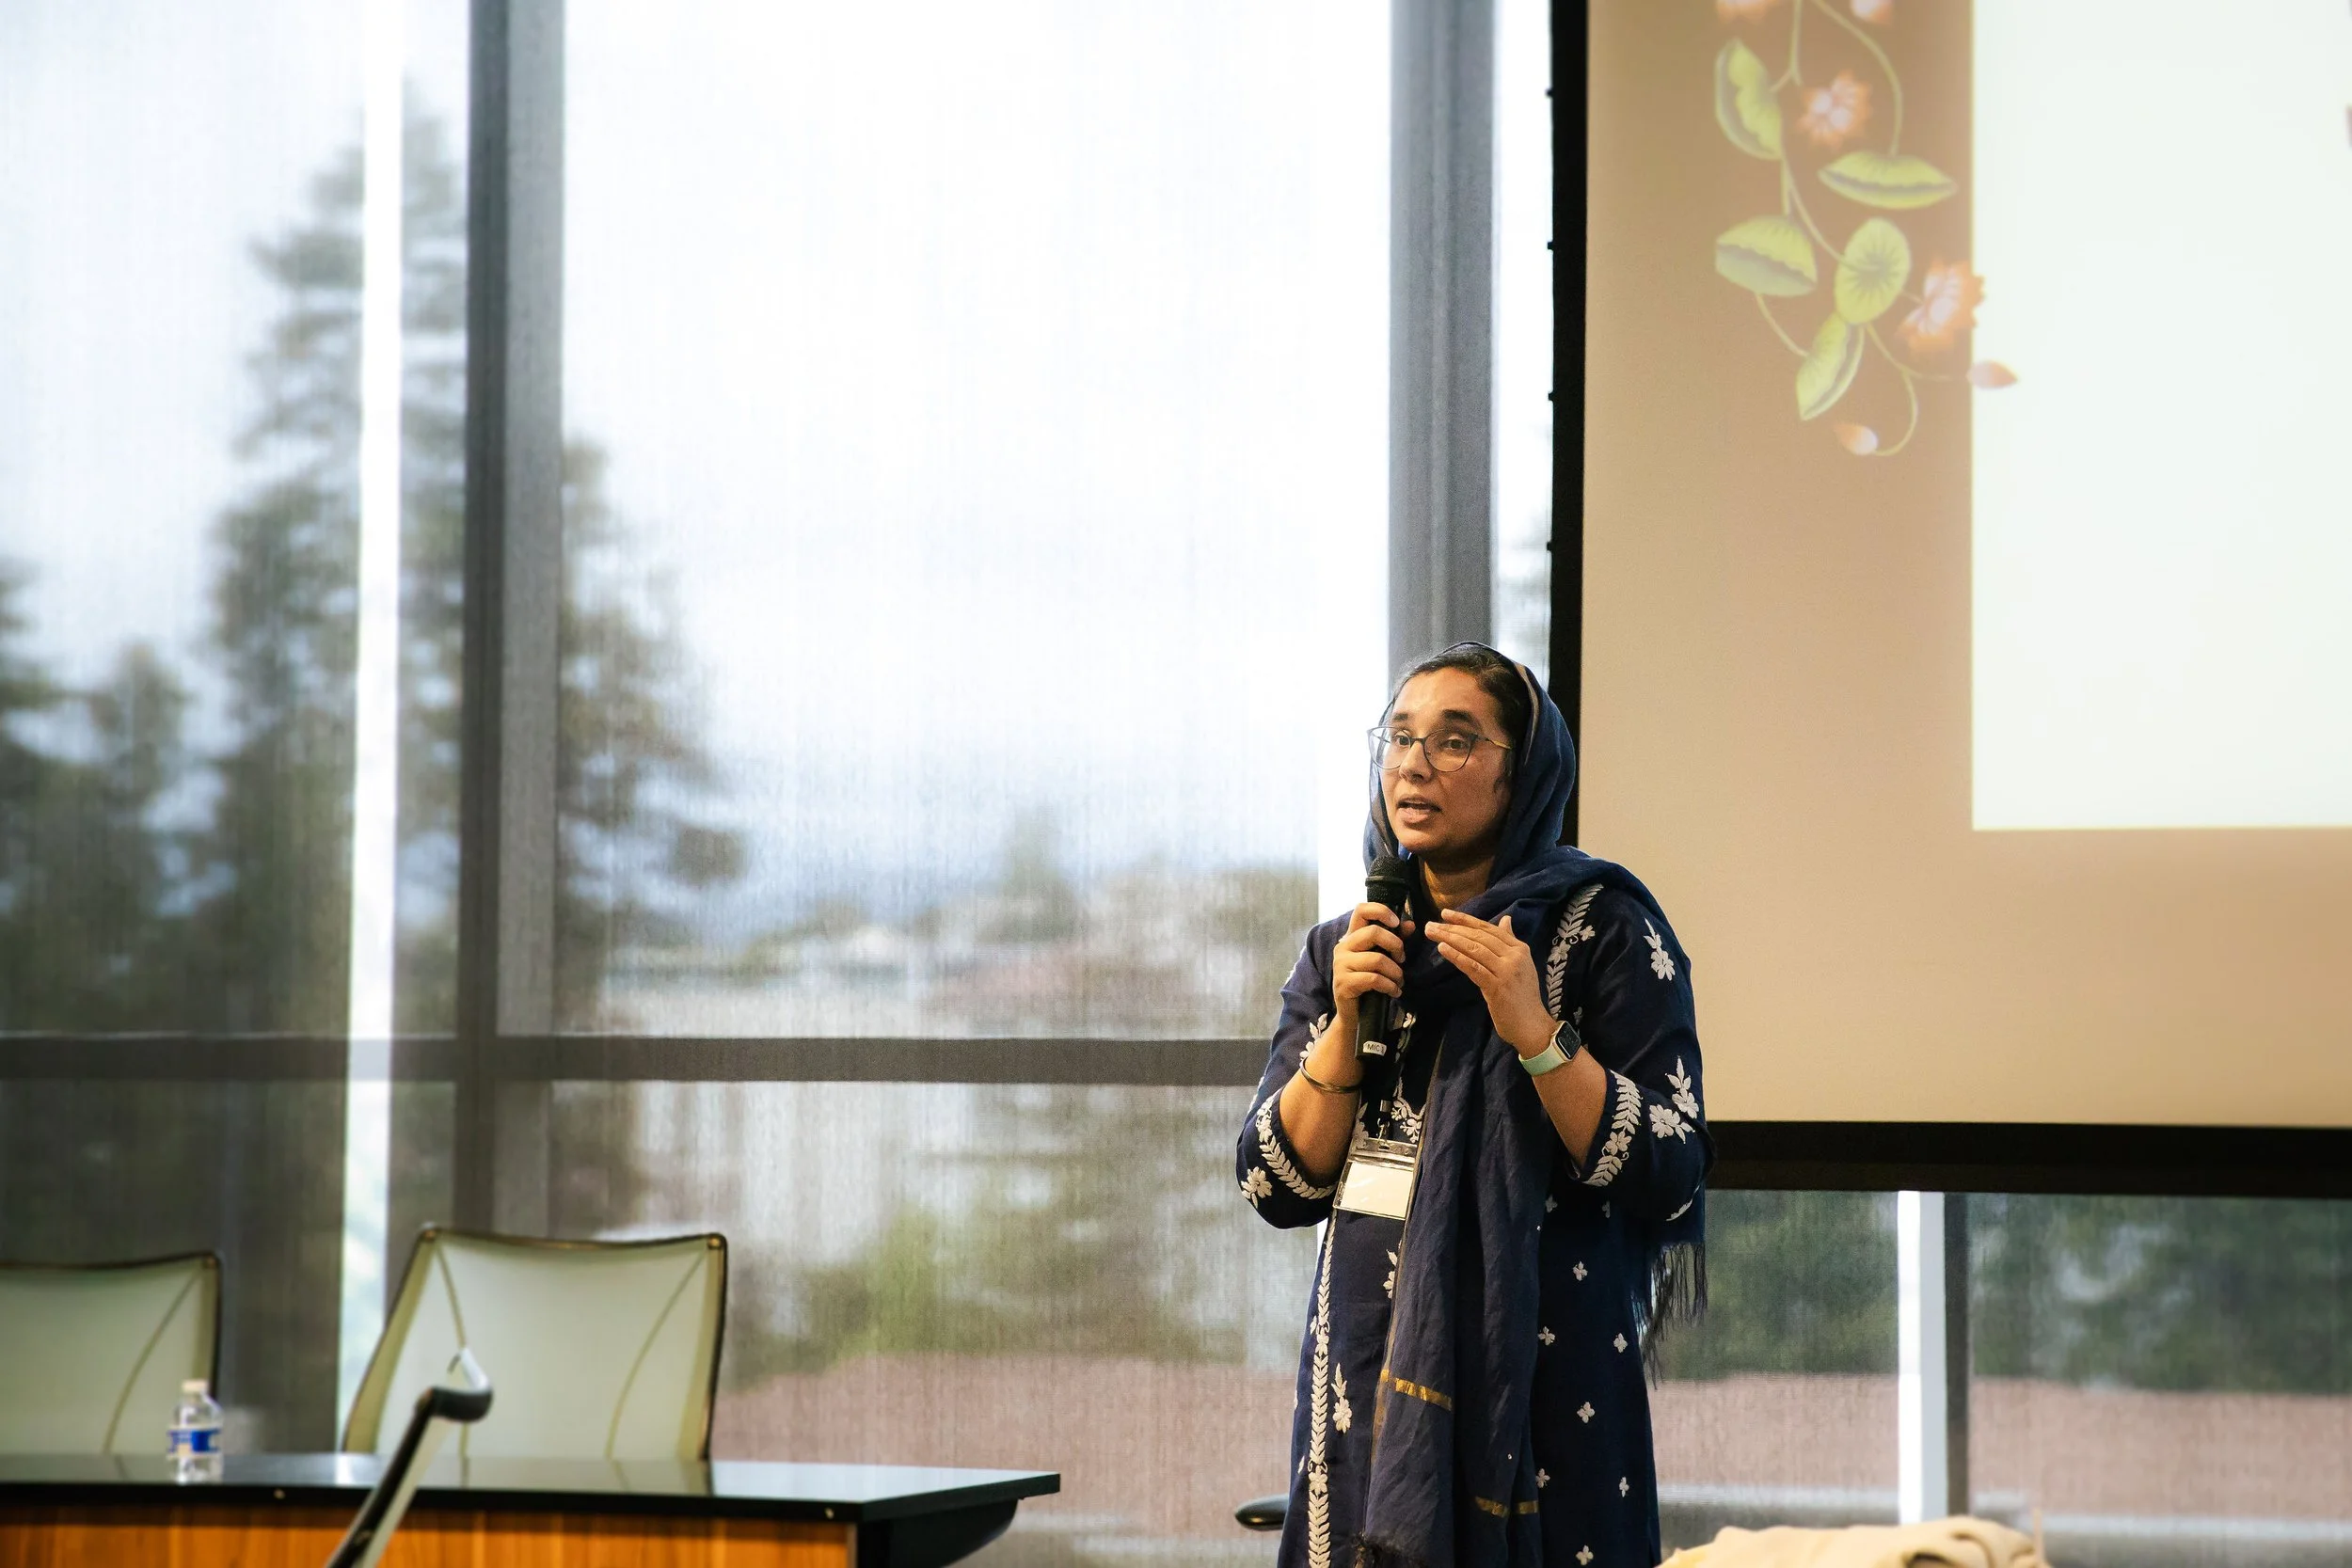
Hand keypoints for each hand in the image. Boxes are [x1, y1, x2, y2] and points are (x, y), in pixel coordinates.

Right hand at [1331, 902, 1414, 1026]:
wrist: (1353, 1014)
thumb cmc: (1368, 983)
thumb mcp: (1382, 959)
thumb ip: (1394, 941)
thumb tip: (1410, 925)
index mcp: (1352, 937)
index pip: (1361, 910)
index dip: (1380, 910)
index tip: (1396, 922)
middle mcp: (1343, 947)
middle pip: (1373, 932)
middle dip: (1395, 945)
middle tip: (1402, 959)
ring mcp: (1341, 965)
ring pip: (1377, 959)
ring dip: (1395, 972)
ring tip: (1399, 981)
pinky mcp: (1343, 983)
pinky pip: (1374, 979)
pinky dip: (1390, 986)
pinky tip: (1394, 992)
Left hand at [1430, 909, 1553, 1057]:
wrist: (1531, 1025)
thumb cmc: (1522, 997)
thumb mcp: (1521, 965)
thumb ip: (1510, 942)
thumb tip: (1506, 919)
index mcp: (1519, 948)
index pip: (1488, 928)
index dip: (1465, 919)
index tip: (1445, 913)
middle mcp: (1514, 956)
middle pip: (1479, 936)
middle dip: (1453, 928)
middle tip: (1431, 924)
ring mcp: (1507, 971)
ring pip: (1474, 949)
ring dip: (1450, 939)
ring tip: (1432, 933)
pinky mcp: (1497, 986)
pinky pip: (1473, 967)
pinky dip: (1457, 956)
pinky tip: (1442, 949)